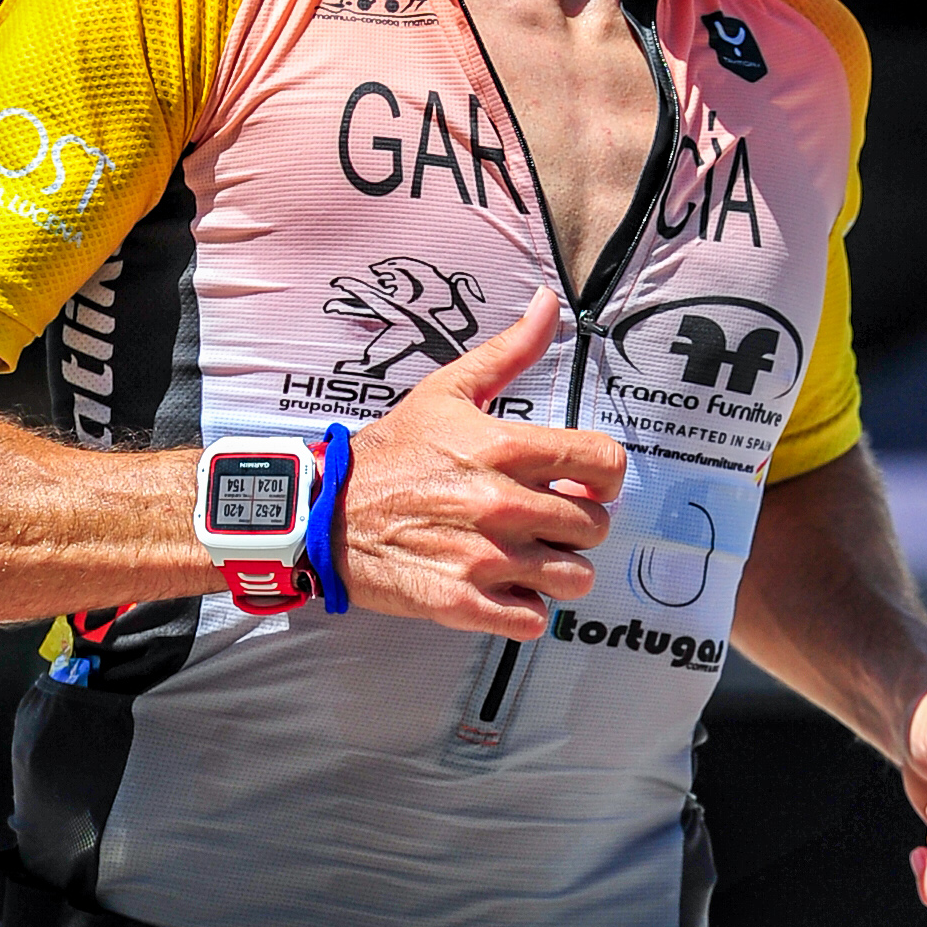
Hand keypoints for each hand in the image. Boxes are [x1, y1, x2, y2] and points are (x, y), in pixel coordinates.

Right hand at [337, 286, 624, 638]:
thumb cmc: (387, 455)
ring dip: (556, 570)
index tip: (584, 483)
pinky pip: (532, 619)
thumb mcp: (446, 392)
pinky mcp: (461, 601)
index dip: (603, 476)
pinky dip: (525, 609)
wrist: (322, 512)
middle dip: (576, 524)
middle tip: (545, 520)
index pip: (605, 465)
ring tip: (528, 557)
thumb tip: (548, 306)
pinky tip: (505, 589)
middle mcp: (501, 503)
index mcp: (505, 448)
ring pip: (573, 577)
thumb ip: (509, 352)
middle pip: (594, 526)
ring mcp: (483, 557)